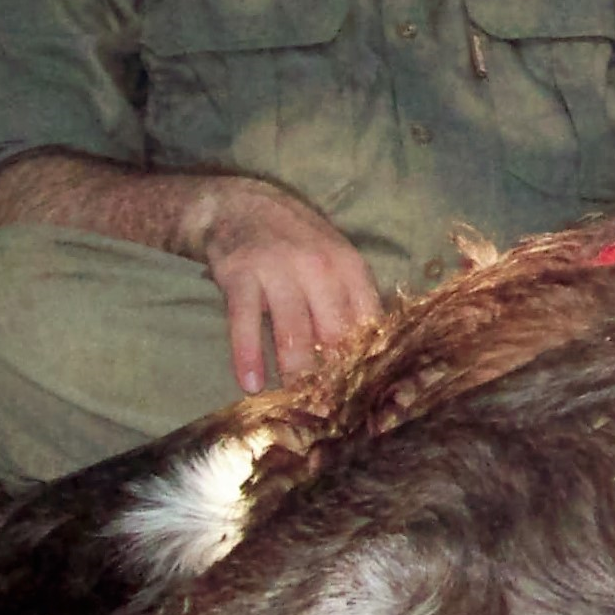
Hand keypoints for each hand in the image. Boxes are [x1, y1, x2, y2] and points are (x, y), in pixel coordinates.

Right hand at [182, 179, 381, 393]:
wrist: (240, 205)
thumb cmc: (297, 243)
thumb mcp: (335, 260)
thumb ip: (351, 301)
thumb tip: (373, 354)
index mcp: (349, 267)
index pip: (368, 321)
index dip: (368, 360)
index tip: (367, 393)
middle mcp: (318, 267)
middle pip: (334, 333)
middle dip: (334, 376)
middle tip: (332, 408)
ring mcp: (278, 270)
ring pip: (293, 334)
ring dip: (295, 374)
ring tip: (297, 403)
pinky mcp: (241, 276)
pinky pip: (244, 324)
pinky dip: (247, 357)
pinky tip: (252, 384)